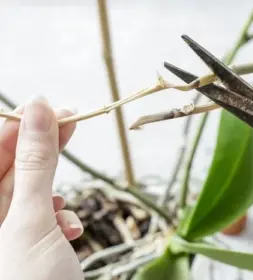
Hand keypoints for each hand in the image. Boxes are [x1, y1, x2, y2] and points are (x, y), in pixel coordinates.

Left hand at [0, 97, 83, 279]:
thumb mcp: (31, 221)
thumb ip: (36, 164)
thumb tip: (37, 111)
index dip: (14, 127)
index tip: (45, 107)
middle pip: (9, 168)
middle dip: (40, 149)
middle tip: (69, 121)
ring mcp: (5, 235)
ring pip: (29, 193)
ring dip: (54, 192)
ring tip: (68, 204)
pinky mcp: (28, 246)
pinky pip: (41, 218)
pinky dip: (59, 219)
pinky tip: (69, 230)